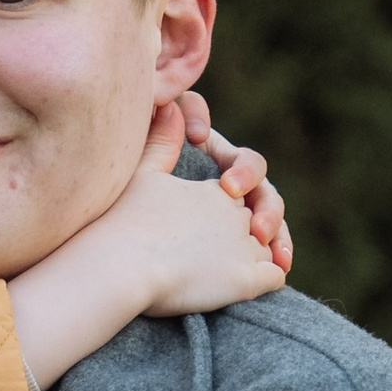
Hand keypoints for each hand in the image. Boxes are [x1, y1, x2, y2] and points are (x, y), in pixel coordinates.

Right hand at [6, 105, 285, 387]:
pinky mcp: (246, 278)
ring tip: (252, 267)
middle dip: (263, 227)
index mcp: (216, 188)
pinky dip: (272, 278)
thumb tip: (169, 107)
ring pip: (269, 248)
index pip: (245, 187)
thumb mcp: (142, 173)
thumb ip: (160, 141)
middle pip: (262, 215)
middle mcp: (235, 212)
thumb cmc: (122, 221)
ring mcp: (243, 244)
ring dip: (269, 255)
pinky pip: (274, 277)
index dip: (244, 200)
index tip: (237, 217)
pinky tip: (258, 284)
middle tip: (250, 243)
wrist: (118, 266)